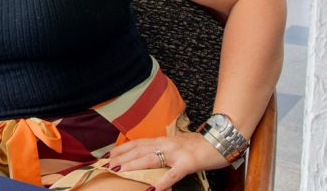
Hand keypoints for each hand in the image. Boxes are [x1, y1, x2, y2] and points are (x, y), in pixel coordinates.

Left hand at [105, 132, 226, 190]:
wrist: (220, 142)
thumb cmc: (198, 147)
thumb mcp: (177, 146)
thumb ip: (163, 151)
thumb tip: (149, 158)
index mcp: (163, 140)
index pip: (138, 143)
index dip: (122, 149)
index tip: (107, 155)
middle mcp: (166, 144)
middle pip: (139, 150)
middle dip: (121, 157)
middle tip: (106, 164)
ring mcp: (176, 153)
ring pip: (150, 159)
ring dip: (133, 165)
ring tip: (118, 170)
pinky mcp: (188, 163)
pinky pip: (173, 174)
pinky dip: (162, 182)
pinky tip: (152, 189)